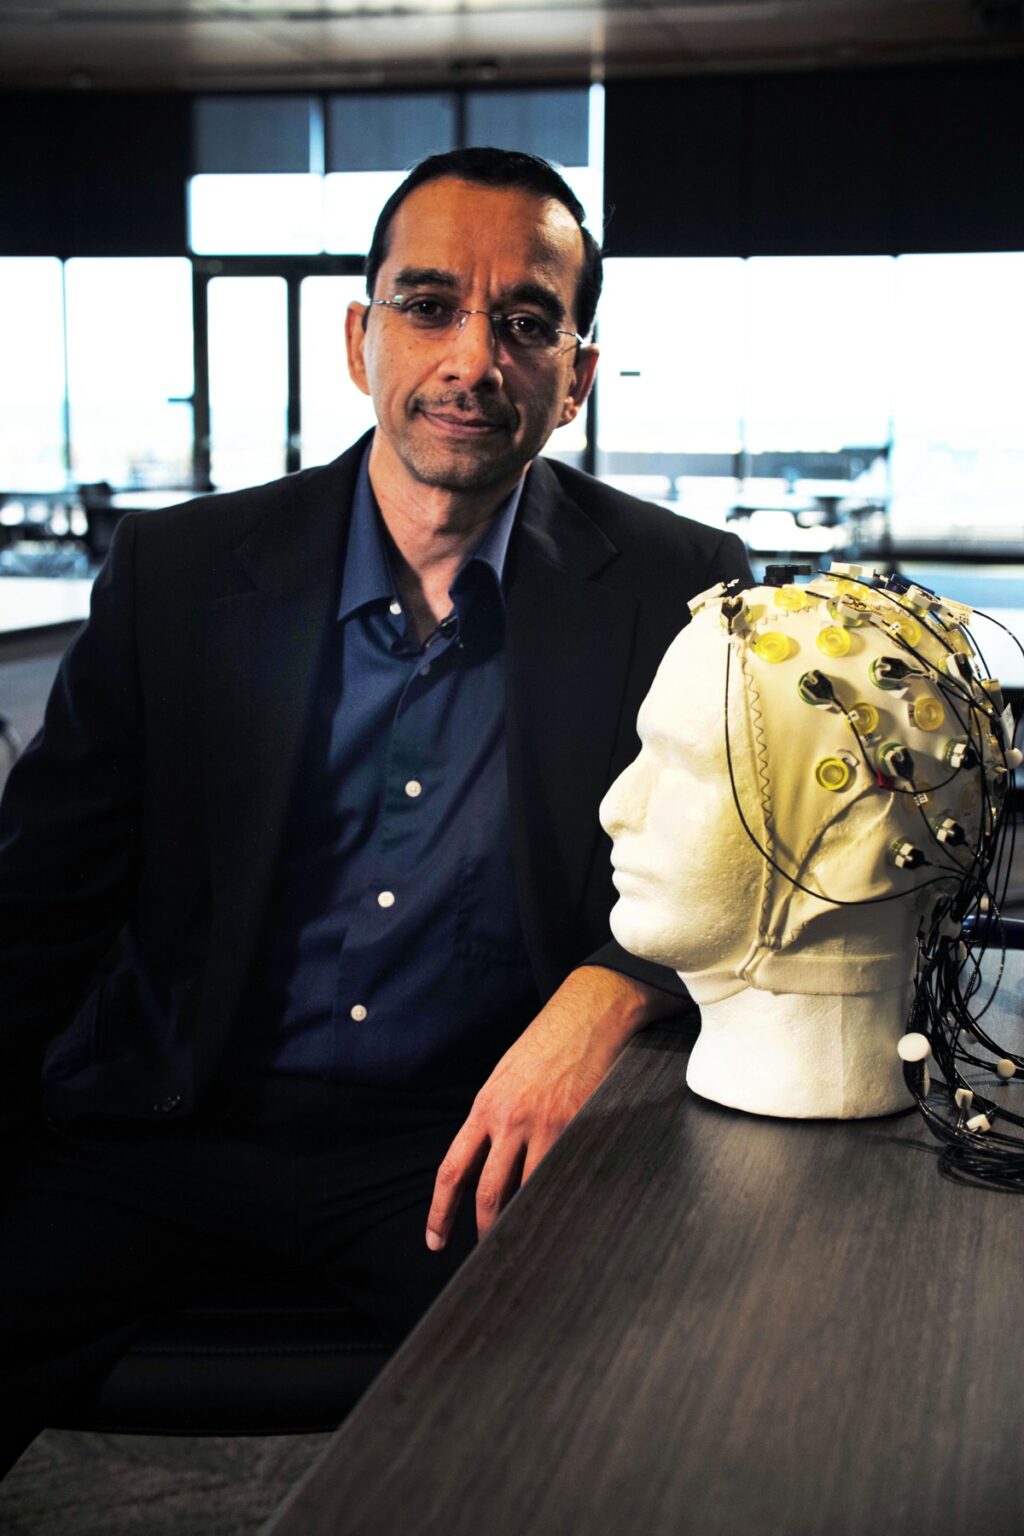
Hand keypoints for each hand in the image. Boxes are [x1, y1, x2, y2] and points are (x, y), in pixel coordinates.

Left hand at [425, 966, 677, 1248]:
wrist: (586, 1015)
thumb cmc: (545, 1045)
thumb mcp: (505, 1078)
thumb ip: (493, 1119)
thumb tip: (487, 1163)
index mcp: (485, 1107)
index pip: (453, 1170)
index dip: (440, 1211)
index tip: (435, 1240)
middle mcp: (510, 1119)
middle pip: (487, 1191)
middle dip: (483, 1228)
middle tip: (485, 1250)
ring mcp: (546, 1125)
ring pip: (526, 1190)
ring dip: (521, 1219)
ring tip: (523, 1239)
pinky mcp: (579, 1126)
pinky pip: (562, 1173)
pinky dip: (557, 1195)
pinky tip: (559, 1209)